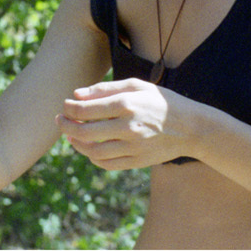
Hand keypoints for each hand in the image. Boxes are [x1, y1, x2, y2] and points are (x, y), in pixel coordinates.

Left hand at [58, 78, 195, 168]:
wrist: (191, 127)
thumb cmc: (160, 102)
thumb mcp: (136, 86)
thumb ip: (105, 89)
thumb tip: (76, 95)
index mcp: (127, 104)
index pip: (86, 109)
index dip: (69, 109)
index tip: (64, 106)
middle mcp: (128, 127)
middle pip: (84, 132)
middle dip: (66, 126)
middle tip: (60, 121)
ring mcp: (132, 147)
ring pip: (92, 151)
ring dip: (76, 143)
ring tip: (71, 135)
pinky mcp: (136, 162)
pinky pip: (105, 163)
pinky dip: (92, 157)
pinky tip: (88, 147)